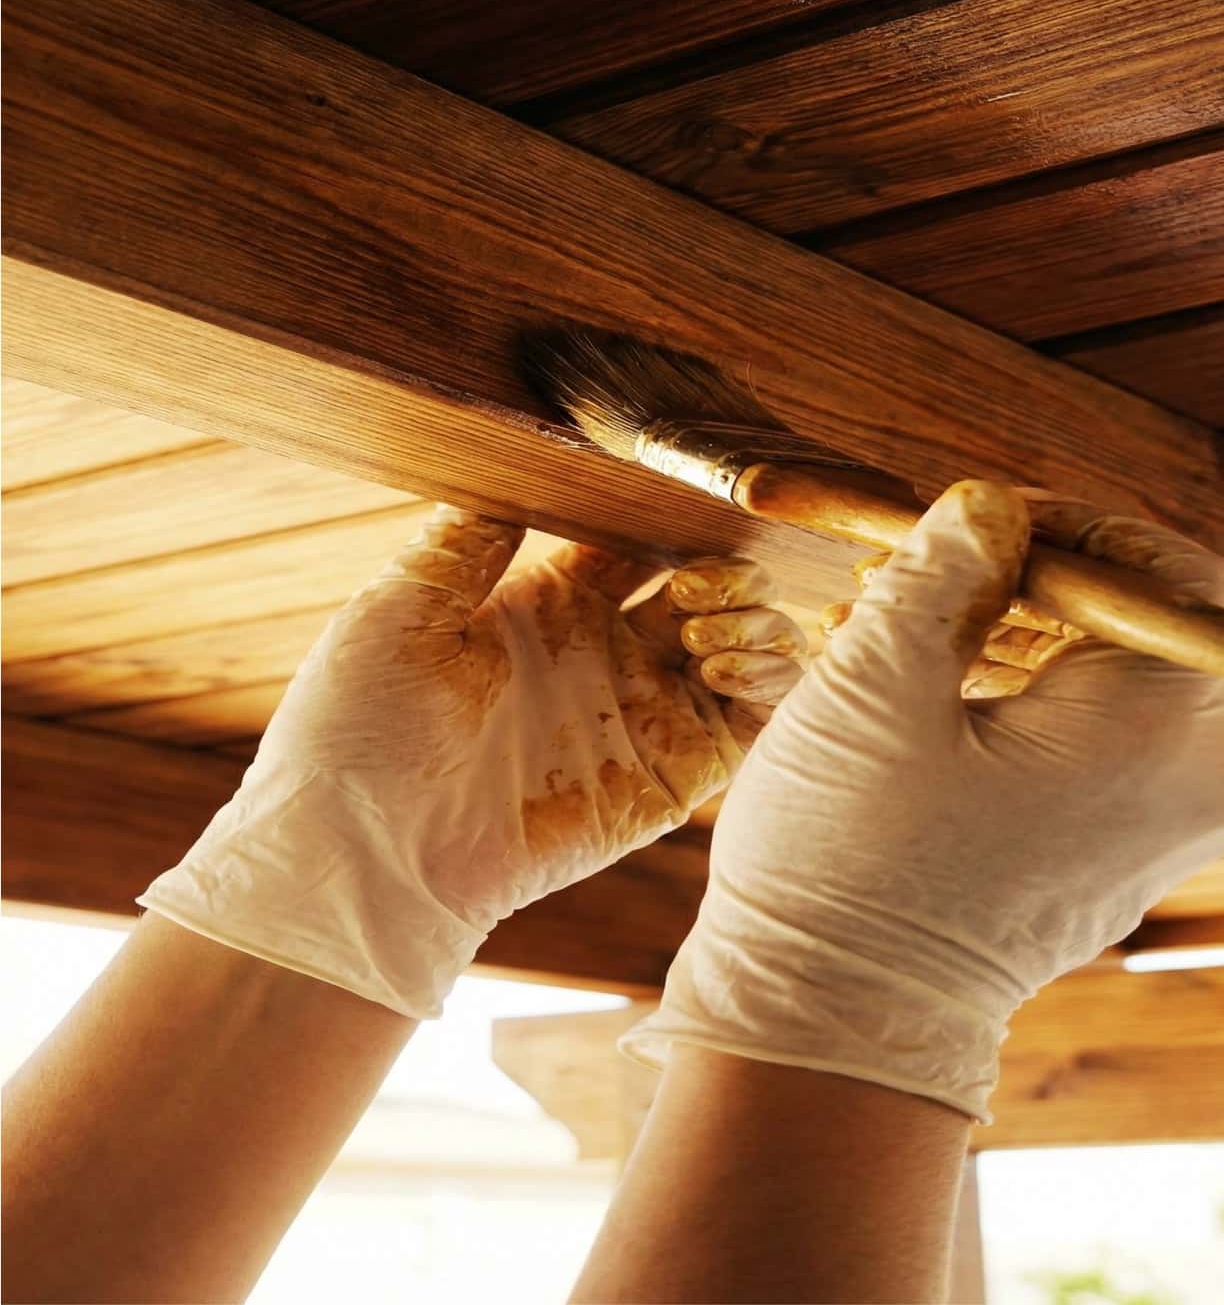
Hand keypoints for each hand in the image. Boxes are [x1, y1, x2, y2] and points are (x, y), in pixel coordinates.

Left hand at [139, 507, 804, 1016]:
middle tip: (696, 577)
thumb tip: (526, 464)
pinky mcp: (672, 777)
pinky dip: (771, 678)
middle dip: (725, 567)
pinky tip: (720, 660)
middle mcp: (608, 654)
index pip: (642, 538)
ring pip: (750, 645)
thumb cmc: (358, 727)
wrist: (359, 853)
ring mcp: (644, 714)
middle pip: (710, 586)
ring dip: (754, 617)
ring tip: (702, 624)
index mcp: (551, 606)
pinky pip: (755, 720)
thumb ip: (469, 539)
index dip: (670, 516)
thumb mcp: (401, 609)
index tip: (675, 499)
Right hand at [622, 480, 1223, 1120]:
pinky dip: (1018, 691)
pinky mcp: (1120, 851)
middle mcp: (1195, 781)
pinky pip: (1096, 734)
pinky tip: (916, 682)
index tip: (974, 521)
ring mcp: (1165, 826)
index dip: (1075, 524)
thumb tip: (988, 503)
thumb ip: (944, 569)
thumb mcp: (876, 684)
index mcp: (1158, 733)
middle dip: (1024, 575)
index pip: (1169, 575)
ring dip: (1008, 628)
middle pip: (1140, 620)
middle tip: (912, 564)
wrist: (835, 1029)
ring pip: (1111, 672)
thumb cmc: (847, 864)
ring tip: (887, 618)